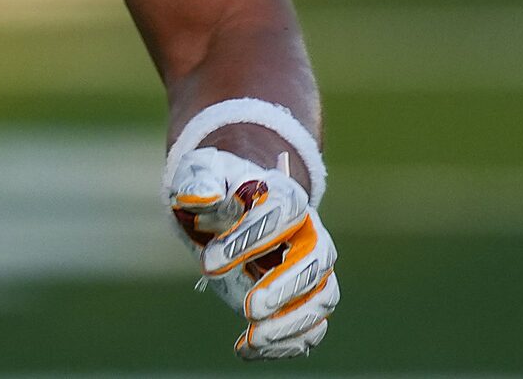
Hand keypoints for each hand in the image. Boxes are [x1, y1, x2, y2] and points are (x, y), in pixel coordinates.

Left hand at [167, 146, 339, 359]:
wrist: (226, 209)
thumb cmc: (215, 188)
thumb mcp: (200, 173)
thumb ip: (199, 184)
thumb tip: (199, 198)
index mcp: (286, 196)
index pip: (282, 213)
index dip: (249, 239)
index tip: (209, 262)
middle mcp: (309, 234)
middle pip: (316, 261)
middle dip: (284, 287)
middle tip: (249, 308)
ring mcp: (314, 270)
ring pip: (323, 298)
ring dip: (291, 323)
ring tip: (252, 337)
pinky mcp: (307, 300)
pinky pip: (312, 328)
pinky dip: (286, 344)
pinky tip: (248, 349)